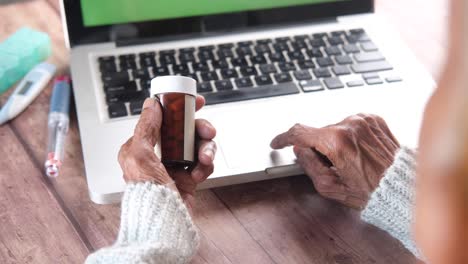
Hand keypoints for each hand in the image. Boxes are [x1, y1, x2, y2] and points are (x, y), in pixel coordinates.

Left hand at [118, 96, 216, 207]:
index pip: (163, 119)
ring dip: (205, 150)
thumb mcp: (139, 154)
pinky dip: (205, 167)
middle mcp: (159, 154)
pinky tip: (199, 174)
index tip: (196, 102)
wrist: (162, 223)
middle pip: (186, 130)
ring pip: (198, 145)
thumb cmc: (146, 194)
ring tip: (204, 160)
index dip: (181, 109)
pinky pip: (203, 163)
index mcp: (142, 146)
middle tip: (209, 132)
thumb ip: (146, 127)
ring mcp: (175, 166)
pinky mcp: (189, 178)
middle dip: (200, 130)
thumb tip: (151, 104)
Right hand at [270, 114, 399, 208]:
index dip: (284, 138)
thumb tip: (300, 151)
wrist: (404, 187)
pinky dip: (349, 136)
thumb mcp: (332, 188)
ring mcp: (364, 120)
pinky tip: (358, 151)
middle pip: (319, 132)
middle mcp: (350, 125)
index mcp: (337, 142)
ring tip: (350, 160)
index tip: (278, 142)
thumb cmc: (372, 192)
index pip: (299, 132)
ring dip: (334, 140)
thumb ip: (310, 166)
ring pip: (334, 127)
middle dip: (317, 146)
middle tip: (329, 165)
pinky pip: (351, 124)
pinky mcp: (374, 119)